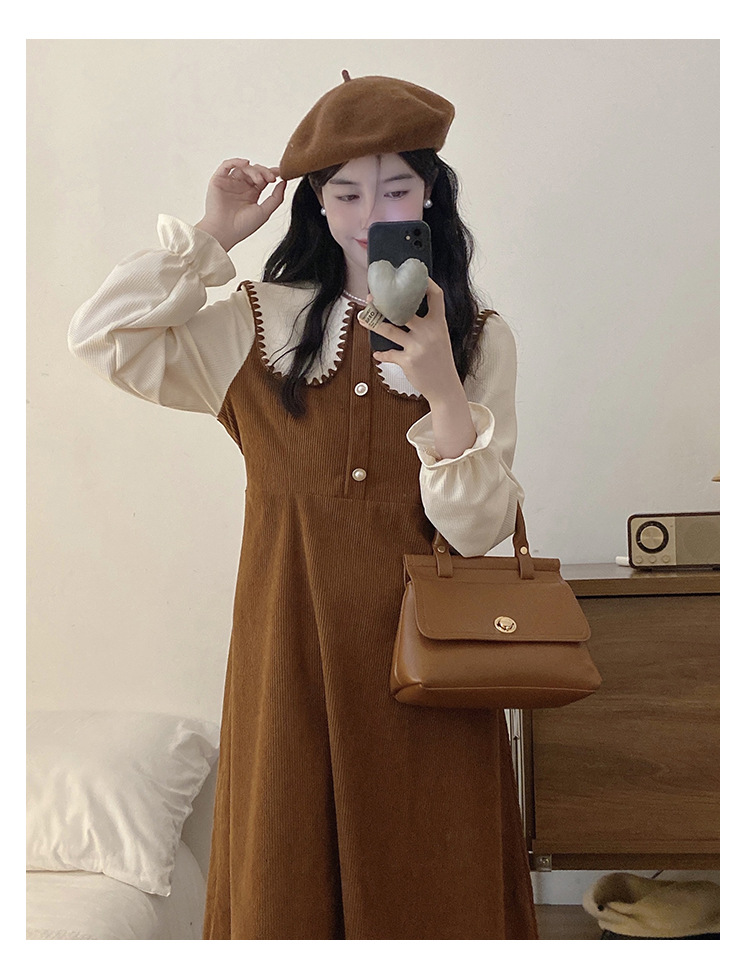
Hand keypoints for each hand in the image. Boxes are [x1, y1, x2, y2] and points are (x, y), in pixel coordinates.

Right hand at [195, 159, 286, 251]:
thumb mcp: (265, 211)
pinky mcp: (219, 180)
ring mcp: (230, 183)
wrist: (224, 233)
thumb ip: (276, 197)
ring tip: (259, 180)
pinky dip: (236, 161)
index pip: (263, 178)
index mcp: (252, 194)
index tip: (280, 173)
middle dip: (264, 172)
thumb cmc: (242, 227)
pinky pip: (227, 165)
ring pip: (243, 168)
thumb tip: (284, 182)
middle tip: (271, 178)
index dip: (271, 173)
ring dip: (254, 170)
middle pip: (255, 171)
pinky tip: (246, 163)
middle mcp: (241, 187)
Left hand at [359, 278, 462, 406]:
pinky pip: (389, 353)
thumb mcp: (440, 338)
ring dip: (373, 323)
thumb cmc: (440, 362)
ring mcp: (417, 346)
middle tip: (372, 298)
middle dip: (385, 302)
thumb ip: (428, 324)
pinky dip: (381, 354)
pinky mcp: (408, 361)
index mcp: (439, 323)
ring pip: (389, 330)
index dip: (425, 283)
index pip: (436, 296)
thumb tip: (406, 310)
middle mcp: (429, 332)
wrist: (445, 387)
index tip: (413, 276)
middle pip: (404, 309)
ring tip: (363, 318)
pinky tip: (377, 353)